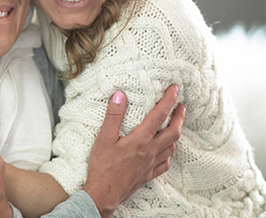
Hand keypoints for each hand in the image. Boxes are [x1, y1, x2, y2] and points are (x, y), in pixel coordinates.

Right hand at [82, 84, 185, 217]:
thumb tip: (120, 95)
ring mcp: (151, 164)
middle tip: (182, 106)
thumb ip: (113, 116)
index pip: (159, 115)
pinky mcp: (148, 174)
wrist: (104, 193)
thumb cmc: (102, 166)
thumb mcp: (103, 138)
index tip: (174, 89)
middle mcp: (150, 151)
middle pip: (173, 132)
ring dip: (176, 133)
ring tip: (175, 125)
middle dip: (179, 117)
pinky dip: (169, 153)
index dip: (168, 100)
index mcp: (140, 140)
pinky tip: (165, 151)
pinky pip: (165, 163)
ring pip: (172, 147)